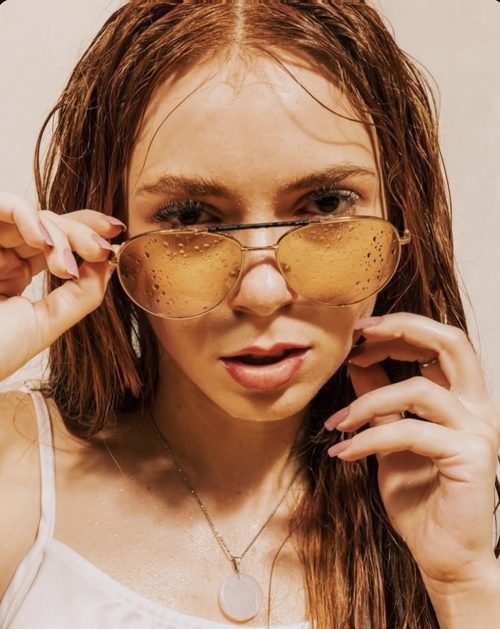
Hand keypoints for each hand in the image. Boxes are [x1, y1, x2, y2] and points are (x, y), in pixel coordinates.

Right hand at [0, 190, 124, 381]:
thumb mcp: (46, 324)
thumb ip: (82, 295)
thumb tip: (109, 265)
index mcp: (14, 273)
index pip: (55, 243)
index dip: (86, 237)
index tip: (114, 246)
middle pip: (49, 224)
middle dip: (82, 233)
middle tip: (102, 250)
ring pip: (30, 214)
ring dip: (58, 232)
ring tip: (66, 263)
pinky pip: (0, 204)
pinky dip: (27, 215)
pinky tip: (45, 242)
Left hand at [324, 313, 499, 622]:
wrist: (444, 556)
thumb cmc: (420, 500)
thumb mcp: (390, 440)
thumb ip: (380, 402)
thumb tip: (358, 363)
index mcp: (461, 400)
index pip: (440, 343)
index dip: (401, 329)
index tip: (359, 334)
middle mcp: (478, 408)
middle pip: (451, 342)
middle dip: (402, 328)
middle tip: (358, 334)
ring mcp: (479, 431)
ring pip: (418, 389)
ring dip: (366, 402)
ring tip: (336, 423)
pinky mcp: (471, 457)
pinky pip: (410, 432)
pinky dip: (370, 438)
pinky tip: (345, 451)